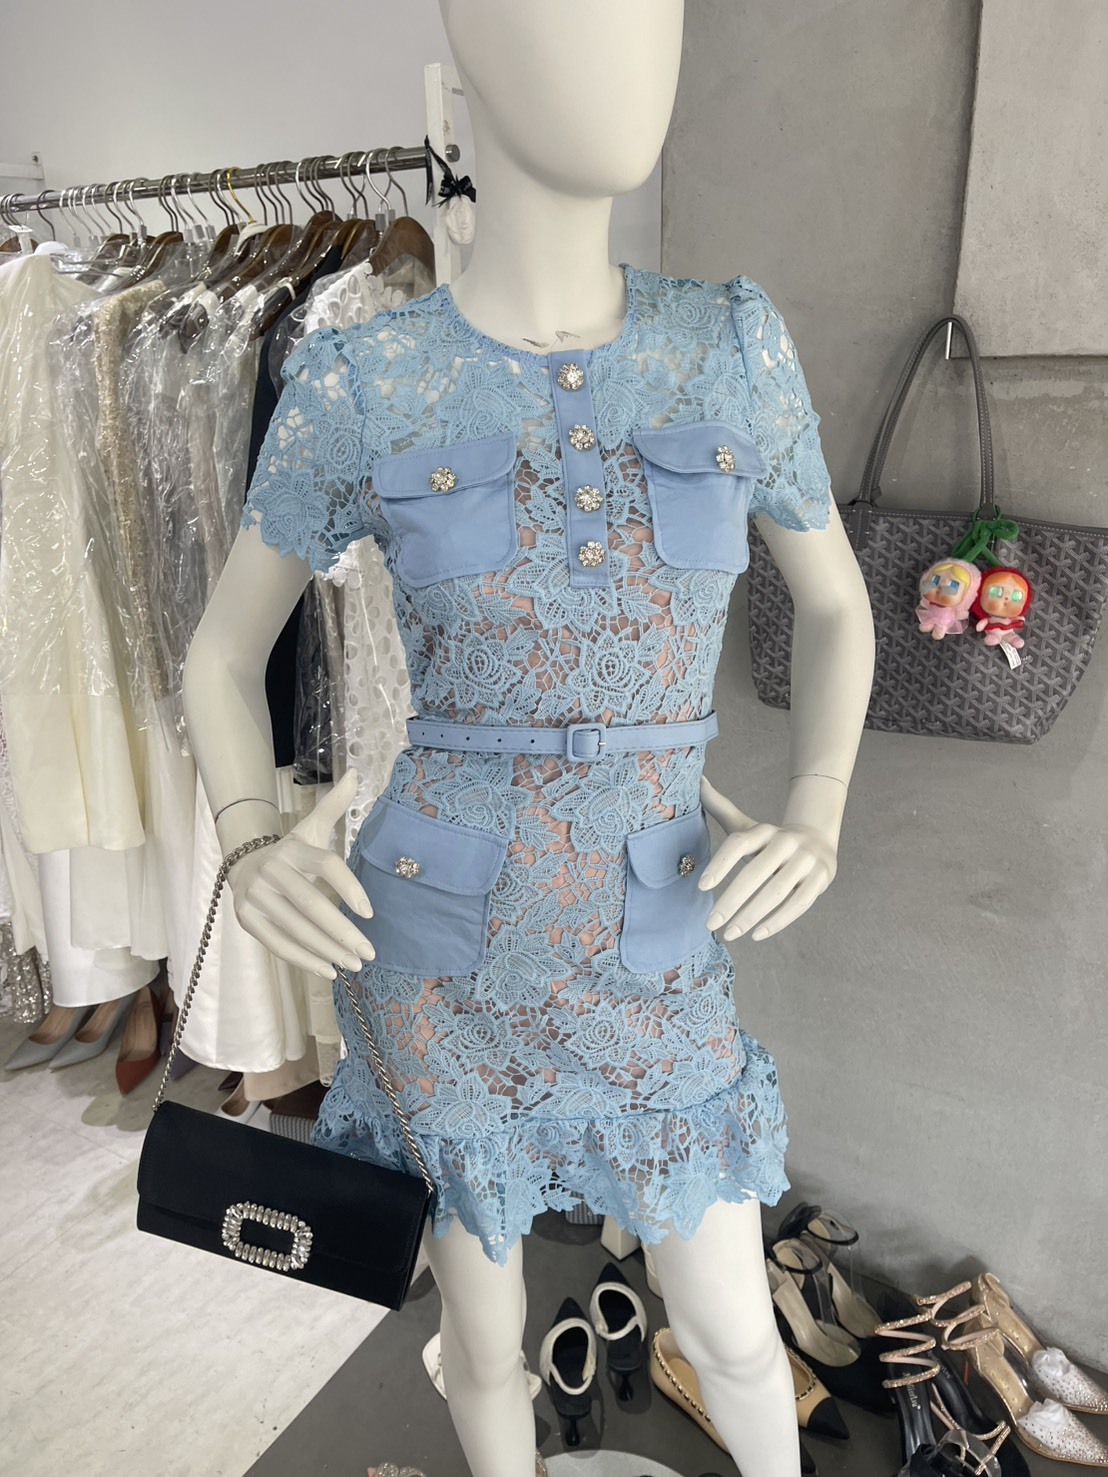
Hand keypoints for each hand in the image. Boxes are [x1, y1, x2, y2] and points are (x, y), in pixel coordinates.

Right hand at [226, 768, 376, 978]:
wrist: (243, 864)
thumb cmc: (291, 852)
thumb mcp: (311, 827)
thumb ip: (334, 805)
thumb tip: (357, 774)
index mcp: (293, 847)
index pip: (326, 865)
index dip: (349, 887)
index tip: (371, 913)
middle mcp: (272, 870)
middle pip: (311, 904)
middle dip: (343, 931)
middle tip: (369, 953)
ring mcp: (255, 895)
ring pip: (296, 928)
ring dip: (327, 950)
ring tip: (354, 964)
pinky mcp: (246, 918)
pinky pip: (277, 943)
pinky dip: (303, 960)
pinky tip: (328, 970)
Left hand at [698, 775, 836, 942]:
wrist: (818, 839)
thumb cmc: (770, 841)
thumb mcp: (746, 825)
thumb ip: (720, 807)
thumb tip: (697, 781)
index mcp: (764, 830)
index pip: (739, 843)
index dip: (720, 864)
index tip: (701, 887)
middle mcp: (786, 842)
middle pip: (756, 873)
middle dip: (730, 902)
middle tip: (710, 923)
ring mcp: (807, 861)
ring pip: (776, 892)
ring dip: (750, 916)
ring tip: (729, 933)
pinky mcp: (821, 879)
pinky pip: (799, 904)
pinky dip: (777, 922)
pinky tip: (756, 935)